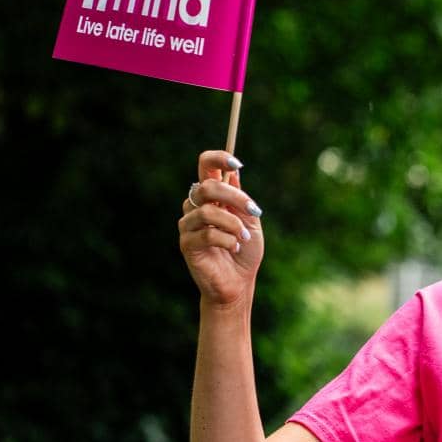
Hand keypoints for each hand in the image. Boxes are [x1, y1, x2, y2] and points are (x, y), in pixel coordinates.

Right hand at [178, 150, 264, 307]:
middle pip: (207, 186)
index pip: (206, 166)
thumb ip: (240, 199)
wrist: (238, 282)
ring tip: (244, 239)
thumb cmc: (244, 251)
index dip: (218, 159)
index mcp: (212, 196)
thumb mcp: (249, 221)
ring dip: (233, 225)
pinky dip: (227, 240)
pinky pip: (207, 234)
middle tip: (254, 211)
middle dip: (235, 197)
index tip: (237, 164)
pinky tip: (234, 249)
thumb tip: (234, 173)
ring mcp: (188, 225)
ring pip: (208, 212)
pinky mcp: (186, 244)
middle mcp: (196, 206)